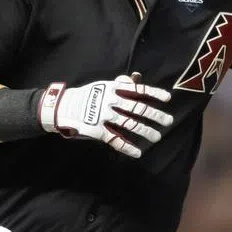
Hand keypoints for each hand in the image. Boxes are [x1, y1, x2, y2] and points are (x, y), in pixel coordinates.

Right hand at [39, 73, 172, 157]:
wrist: (63, 106)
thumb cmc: (87, 95)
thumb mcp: (103, 85)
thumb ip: (120, 84)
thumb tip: (136, 79)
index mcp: (113, 88)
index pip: (138, 90)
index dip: (154, 94)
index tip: (167, 99)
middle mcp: (110, 101)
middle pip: (137, 109)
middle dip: (155, 115)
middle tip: (168, 121)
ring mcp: (104, 116)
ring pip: (130, 125)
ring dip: (145, 131)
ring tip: (156, 137)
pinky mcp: (97, 130)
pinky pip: (116, 140)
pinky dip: (128, 148)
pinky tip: (138, 152)